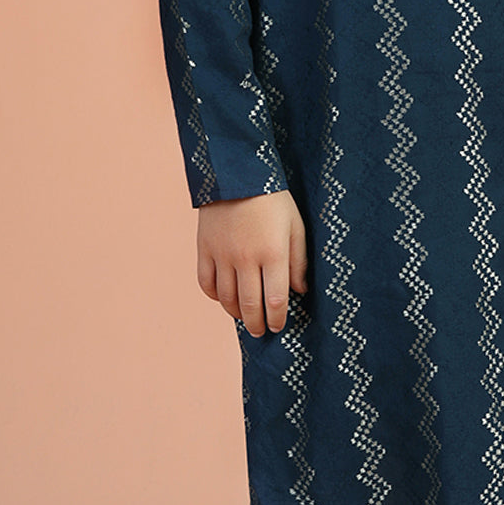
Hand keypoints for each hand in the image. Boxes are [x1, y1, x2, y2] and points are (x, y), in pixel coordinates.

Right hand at [196, 189, 308, 337]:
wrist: (238, 172)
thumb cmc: (274, 198)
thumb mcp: (296, 226)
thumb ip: (299, 261)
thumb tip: (299, 291)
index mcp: (273, 253)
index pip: (275, 300)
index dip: (277, 319)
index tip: (279, 327)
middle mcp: (246, 258)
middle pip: (250, 305)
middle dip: (258, 324)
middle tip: (262, 331)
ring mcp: (222, 254)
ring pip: (227, 299)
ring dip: (237, 314)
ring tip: (245, 318)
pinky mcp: (204, 248)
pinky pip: (206, 283)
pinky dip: (215, 296)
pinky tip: (224, 298)